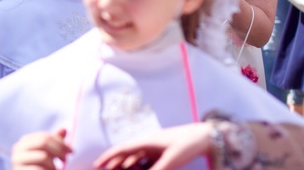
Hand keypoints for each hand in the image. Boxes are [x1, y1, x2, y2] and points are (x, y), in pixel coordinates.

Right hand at [12, 129, 70, 169]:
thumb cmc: (39, 167)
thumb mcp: (47, 153)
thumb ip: (54, 142)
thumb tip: (64, 129)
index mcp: (25, 141)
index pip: (44, 136)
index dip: (60, 142)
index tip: (71, 151)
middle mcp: (18, 148)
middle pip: (43, 143)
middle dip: (58, 150)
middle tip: (65, 159)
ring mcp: (17, 160)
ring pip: (43, 156)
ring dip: (53, 164)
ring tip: (55, 169)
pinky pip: (39, 169)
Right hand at [94, 123, 212, 169]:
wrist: (206, 136)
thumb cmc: (188, 144)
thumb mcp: (173, 159)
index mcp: (147, 141)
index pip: (123, 149)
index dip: (109, 156)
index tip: (97, 164)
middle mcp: (148, 144)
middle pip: (126, 154)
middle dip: (114, 163)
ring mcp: (156, 148)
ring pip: (136, 159)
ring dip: (126, 166)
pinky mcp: (163, 153)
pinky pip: (147, 162)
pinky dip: (140, 167)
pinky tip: (136, 169)